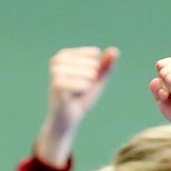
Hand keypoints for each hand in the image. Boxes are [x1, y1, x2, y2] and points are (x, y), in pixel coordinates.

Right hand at [35, 46, 119, 168]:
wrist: (67, 120)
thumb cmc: (80, 99)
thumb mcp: (96, 81)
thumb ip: (105, 66)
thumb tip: (115, 50)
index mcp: (65, 54)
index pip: (94, 54)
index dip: (95, 71)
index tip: (82, 82)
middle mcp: (57, 60)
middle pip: (92, 64)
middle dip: (91, 81)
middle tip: (78, 91)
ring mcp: (55, 72)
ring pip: (89, 74)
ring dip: (87, 87)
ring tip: (76, 94)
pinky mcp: (57, 85)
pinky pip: (83, 84)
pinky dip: (84, 91)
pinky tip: (75, 97)